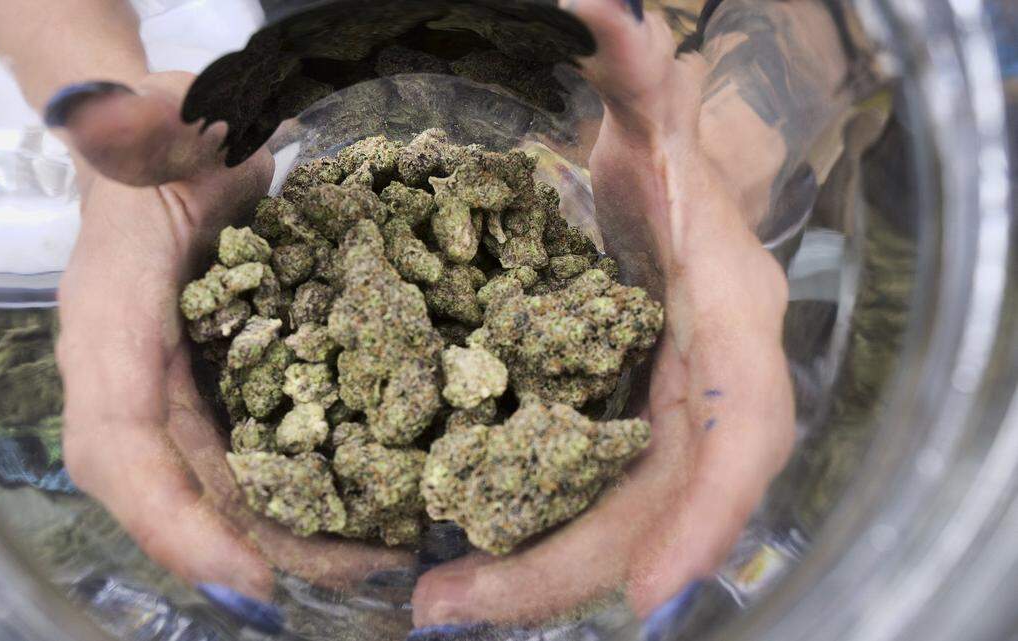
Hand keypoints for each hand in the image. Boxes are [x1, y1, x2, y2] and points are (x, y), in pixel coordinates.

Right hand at [51, 72, 410, 624]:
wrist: (171, 146)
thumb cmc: (157, 138)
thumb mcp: (152, 126)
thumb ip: (139, 133)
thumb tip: (121, 119)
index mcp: (108, 325)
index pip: (122, 443)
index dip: (176, 517)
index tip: (248, 576)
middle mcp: (133, 375)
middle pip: (180, 490)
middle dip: (260, 545)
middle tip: (353, 578)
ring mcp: (174, 386)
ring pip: (218, 485)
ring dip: (288, 532)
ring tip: (370, 561)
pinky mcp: (216, 384)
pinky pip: (250, 454)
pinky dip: (297, 491)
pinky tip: (359, 511)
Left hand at [410, 1, 794, 626]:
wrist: (653, 172)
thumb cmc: (657, 142)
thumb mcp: (645, 100)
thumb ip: (632, 65)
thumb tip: (597, 5)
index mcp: (722, 311)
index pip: (739, 429)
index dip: (706, 514)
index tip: (649, 591)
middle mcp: (696, 380)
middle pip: (654, 509)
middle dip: (563, 570)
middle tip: (449, 611)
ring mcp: (651, 411)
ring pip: (609, 521)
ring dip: (529, 575)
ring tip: (434, 607)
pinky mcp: (606, 424)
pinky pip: (574, 498)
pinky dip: (524, 540)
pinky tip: (455, 567)